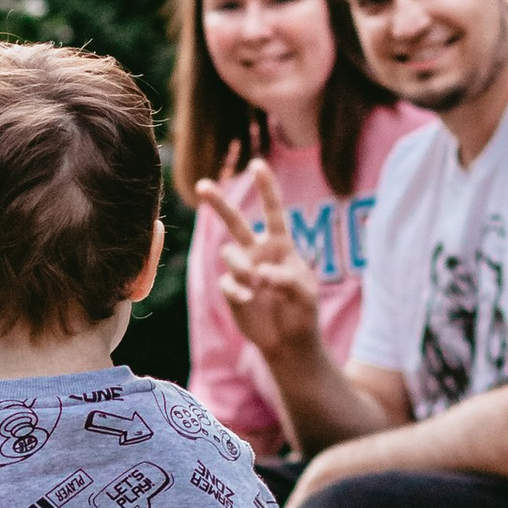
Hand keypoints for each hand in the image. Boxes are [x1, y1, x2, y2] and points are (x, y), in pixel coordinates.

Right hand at [194, 160, 324, 372]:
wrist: (289, 342)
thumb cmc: (302, 312)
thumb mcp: (305, 293)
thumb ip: (287, 278)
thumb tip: (260, 273)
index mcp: (280, 246)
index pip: (273, 212)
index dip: (266, 188)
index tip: (257, 164)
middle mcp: (258, 253)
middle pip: (235, 222)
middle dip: (218, 203)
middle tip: (202, 185)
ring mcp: (242, 271)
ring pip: (230, 254)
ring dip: (243, 267)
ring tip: (257, 285)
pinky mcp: (232, 291)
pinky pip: (228, 283)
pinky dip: (239, 290)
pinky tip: (251, 299)